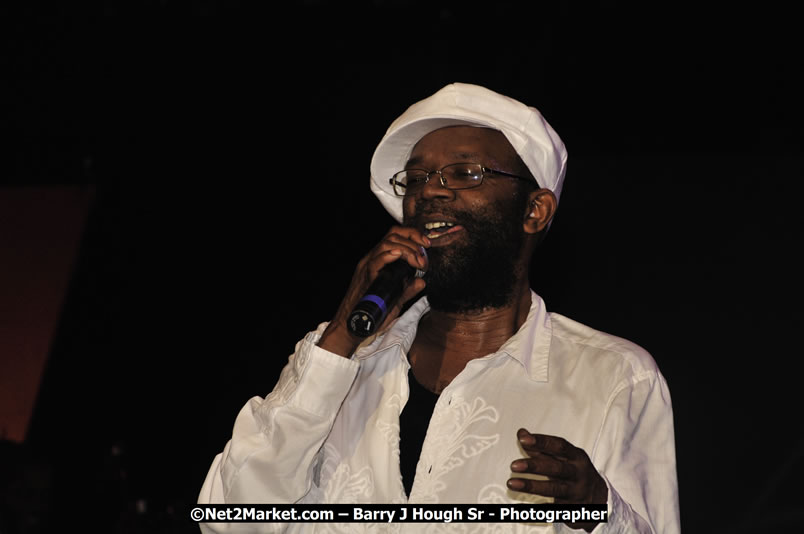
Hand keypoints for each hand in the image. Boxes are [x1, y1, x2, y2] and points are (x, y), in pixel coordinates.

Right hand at [318, 226, 428, 356]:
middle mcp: (372, 259)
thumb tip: (421, 282)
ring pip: (386, 244)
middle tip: (424, 257)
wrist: (355, 325)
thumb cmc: (372, 312)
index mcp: (379, 260)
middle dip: (414, 241)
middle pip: (393, 235)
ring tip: (417, 261)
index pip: (396, 236)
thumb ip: (408, 290)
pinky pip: (376, 261)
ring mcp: (368, 266)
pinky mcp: (365, 277)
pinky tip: (399, 256)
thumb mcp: (395, 299)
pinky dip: (389, 256)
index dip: (413, 235)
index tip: (427, 244)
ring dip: (407, 249)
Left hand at [507, 429, 607, 531]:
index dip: (541, 442)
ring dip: (532, 486)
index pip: (559, 446)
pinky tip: (522, 508)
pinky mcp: (572, 509)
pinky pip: (554, 510)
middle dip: (535, 466)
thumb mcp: (564, 458)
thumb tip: (522, 432)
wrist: (599, 499)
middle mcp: (578, 474)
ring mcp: (576, 492)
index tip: (523, 439)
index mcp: (576, 457)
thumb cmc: (575, 473)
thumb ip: (541, 447)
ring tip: (511, 483)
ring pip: (554, 489)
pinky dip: (539, 509)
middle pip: (557, 469)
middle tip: (514, 465)